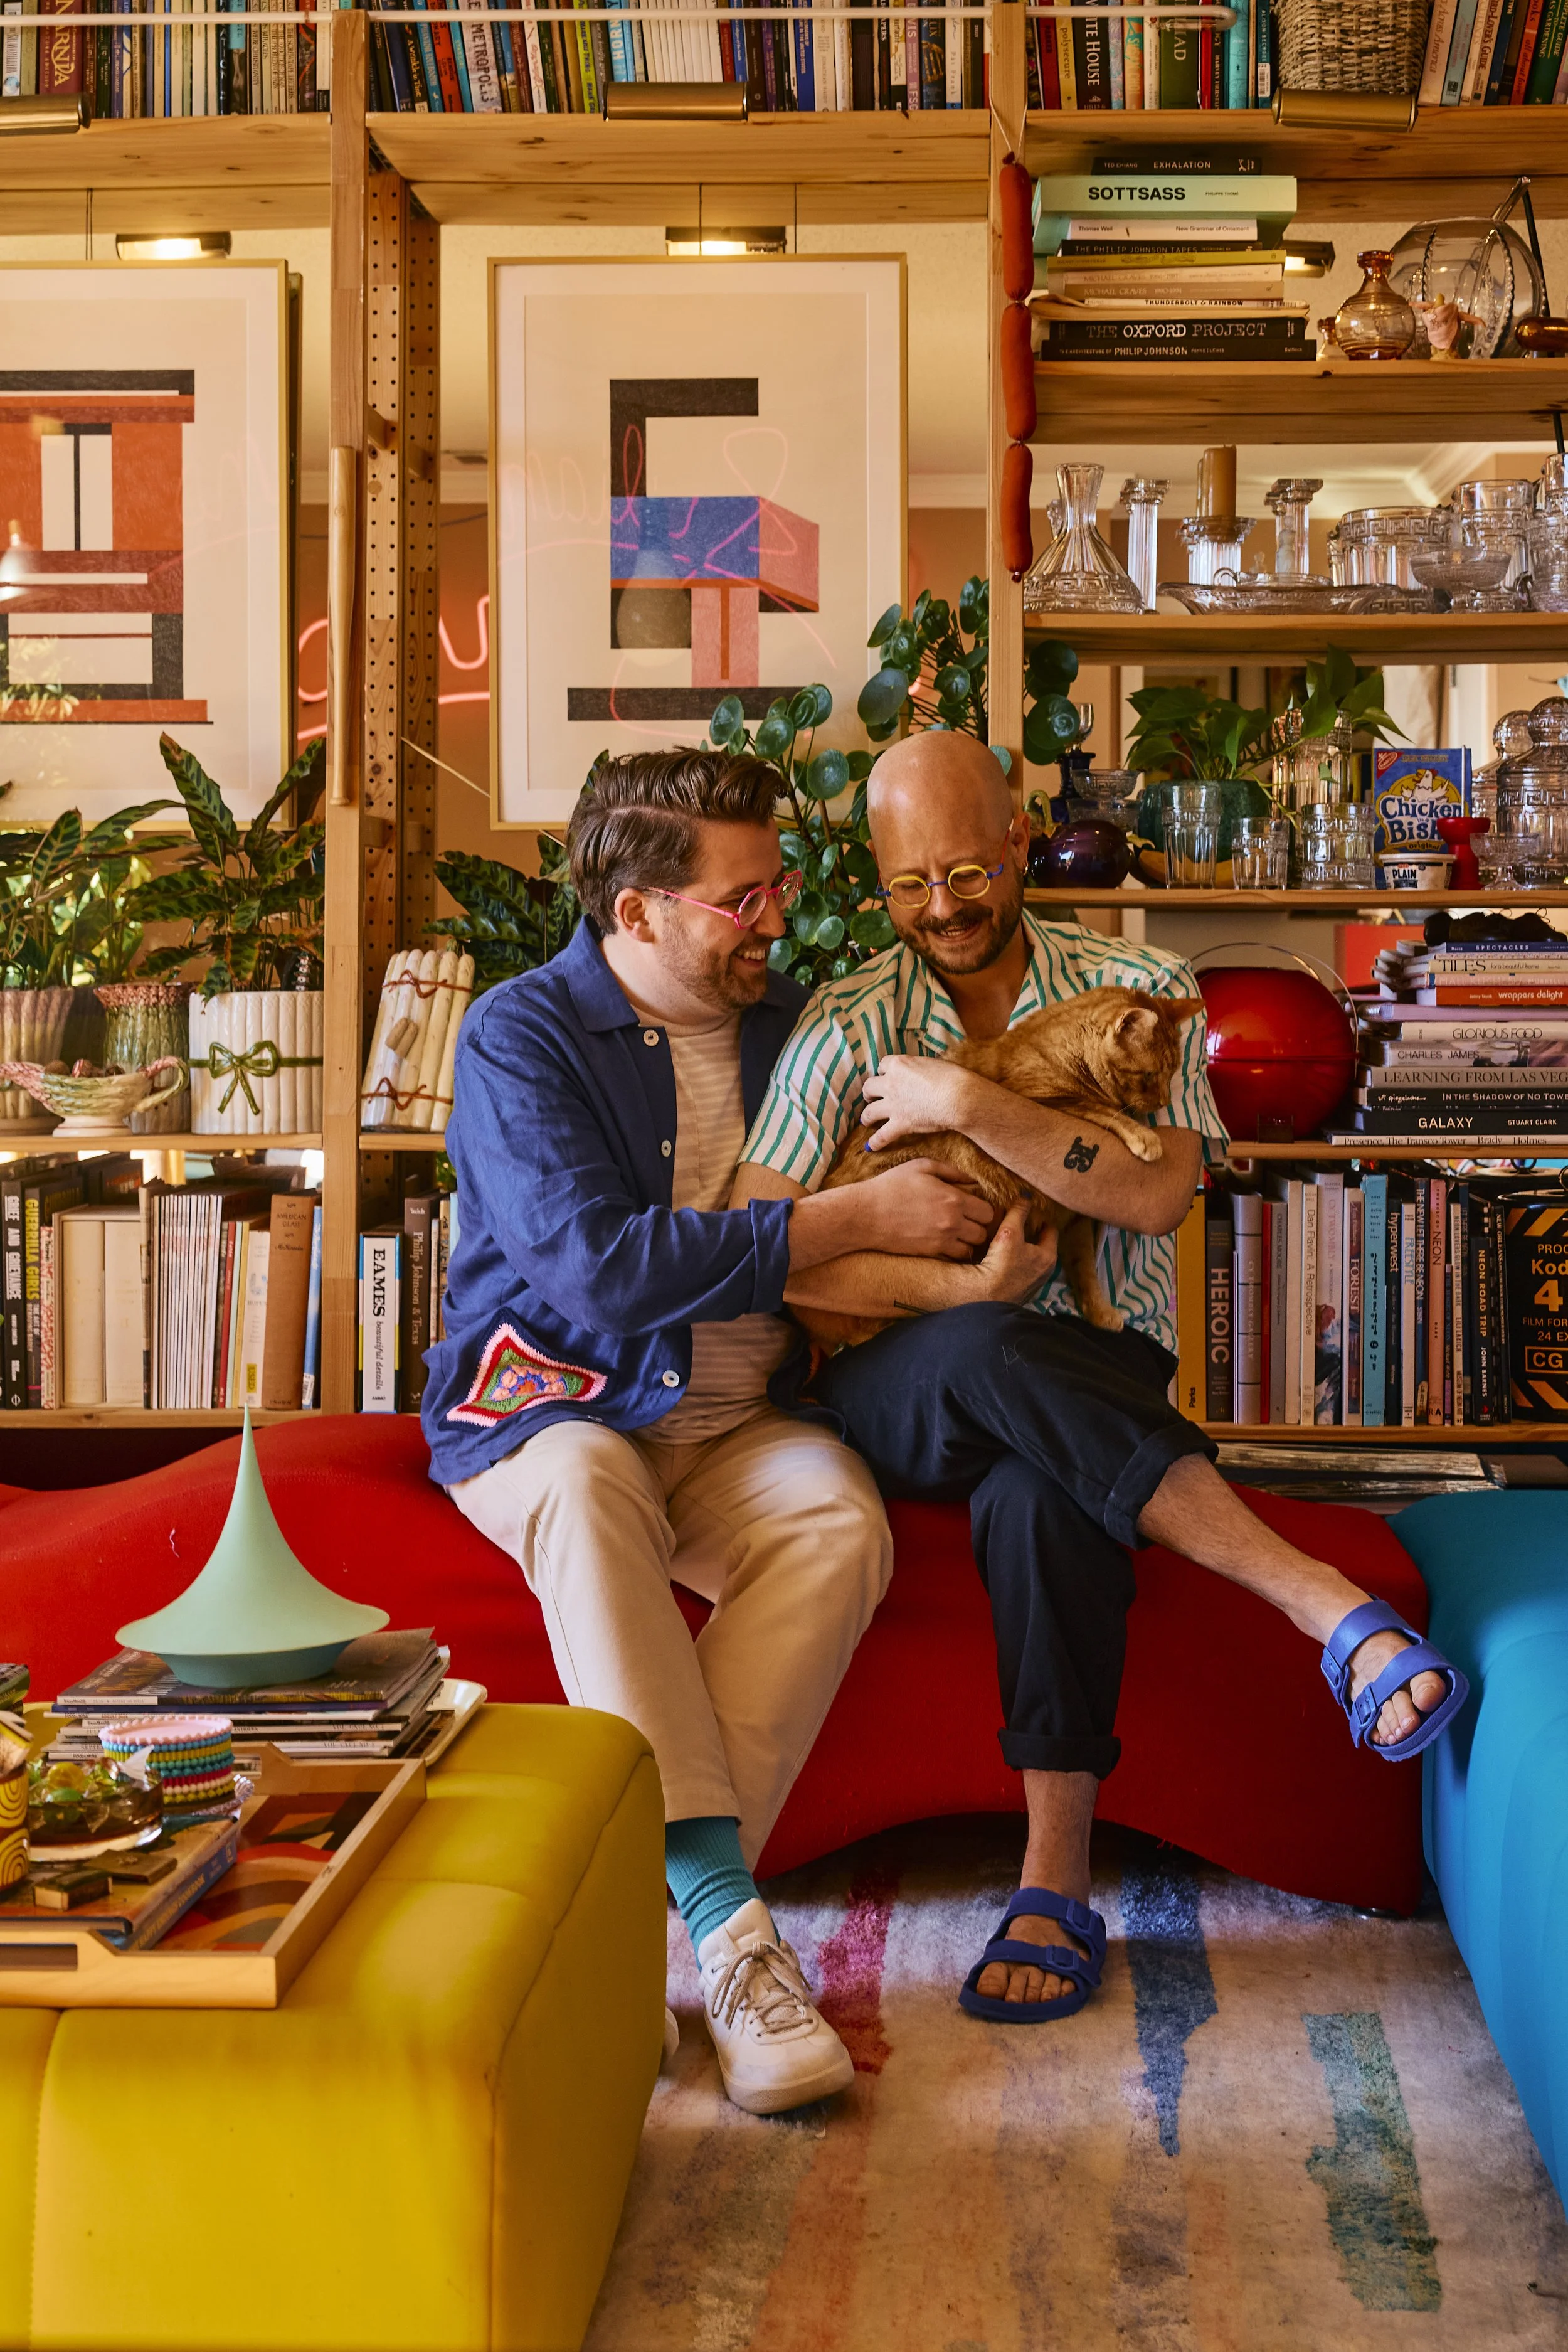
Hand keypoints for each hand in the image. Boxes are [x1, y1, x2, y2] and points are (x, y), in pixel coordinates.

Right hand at [854, 1157, 996, 1259]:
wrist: (865, 1214)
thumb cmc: (892, 1186)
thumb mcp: (922, 1166)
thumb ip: (951, 1171)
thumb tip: (972, 1179)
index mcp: (954, 1199)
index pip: (988, 1212)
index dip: (983, 1210)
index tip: (973, 1207)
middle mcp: (952, 1222)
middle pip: (983, 1233)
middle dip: (978, 1226)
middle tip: (967, 1221)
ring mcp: (941, 1241)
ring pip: (971, 1249)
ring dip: (967, 1241)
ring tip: (957, 1234)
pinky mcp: (929, 1253)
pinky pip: (954, 1258)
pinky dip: (953, 1252)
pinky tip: (944, 1242)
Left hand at [859, 1056, 976, 1150]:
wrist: (957, 1096)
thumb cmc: (951, 1077)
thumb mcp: (931, 1063)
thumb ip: (919, 1068)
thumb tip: (922, 1073)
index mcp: (899, 1065)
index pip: (883, 1065)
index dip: (884, 1072)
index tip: (887, 1076)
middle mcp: (891, 1083)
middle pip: (869, 1086)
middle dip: (869, 1093)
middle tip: (871, 1097)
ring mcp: (893, 1105)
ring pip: (869, 1111)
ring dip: (866, 1116)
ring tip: (865, 1120)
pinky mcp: (900, 1123)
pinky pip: (882, 1135)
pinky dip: (875, 1142)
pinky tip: (870, 1147)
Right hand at [970, 1201, 1055, 1302]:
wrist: (985, 1300)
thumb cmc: (1003, 1267)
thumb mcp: (1010, 1233)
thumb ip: (1018, 1213)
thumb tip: (1025, 1196)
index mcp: (1048, 1257)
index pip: (1050, 1230)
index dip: (1041, 1218)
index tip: (1030, 1210)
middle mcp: (1043, 1272)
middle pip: (1038, 1244)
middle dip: (1029, 1232)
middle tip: (1016, 1220)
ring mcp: (1029, 1282)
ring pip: (1026, 1257)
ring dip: (1018, 1247)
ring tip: (1004, 1234)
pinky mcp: (1015, 1289)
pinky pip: (1015, 1268)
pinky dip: (1009, 1260)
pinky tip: (996, 1254)